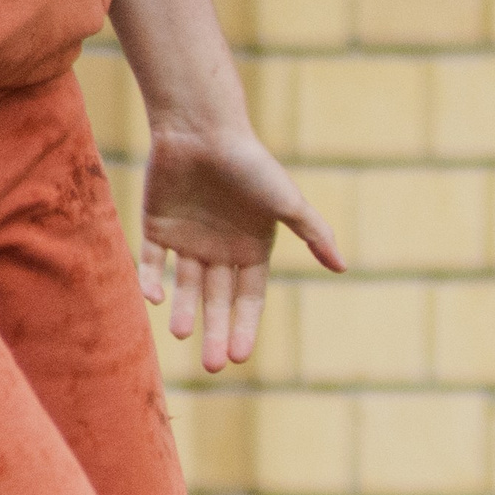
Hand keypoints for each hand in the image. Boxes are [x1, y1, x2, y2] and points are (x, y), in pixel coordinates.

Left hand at [138, 126, 343, 373]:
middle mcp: (220, 250)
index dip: (243, 327)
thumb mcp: (288, 201)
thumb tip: (342, 267)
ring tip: (182, 334)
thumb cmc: (250, 163)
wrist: (202, 127)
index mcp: (252, 249)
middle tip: (212, 366)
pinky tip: (155, 300)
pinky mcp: (157, 226)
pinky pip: (152, 261)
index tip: (237, 356)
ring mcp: (187, 240)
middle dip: (215, 332)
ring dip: (184, 311)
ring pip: (185, 286)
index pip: (248, 298)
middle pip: (217, 300)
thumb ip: (314, 233)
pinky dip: (151, 280)